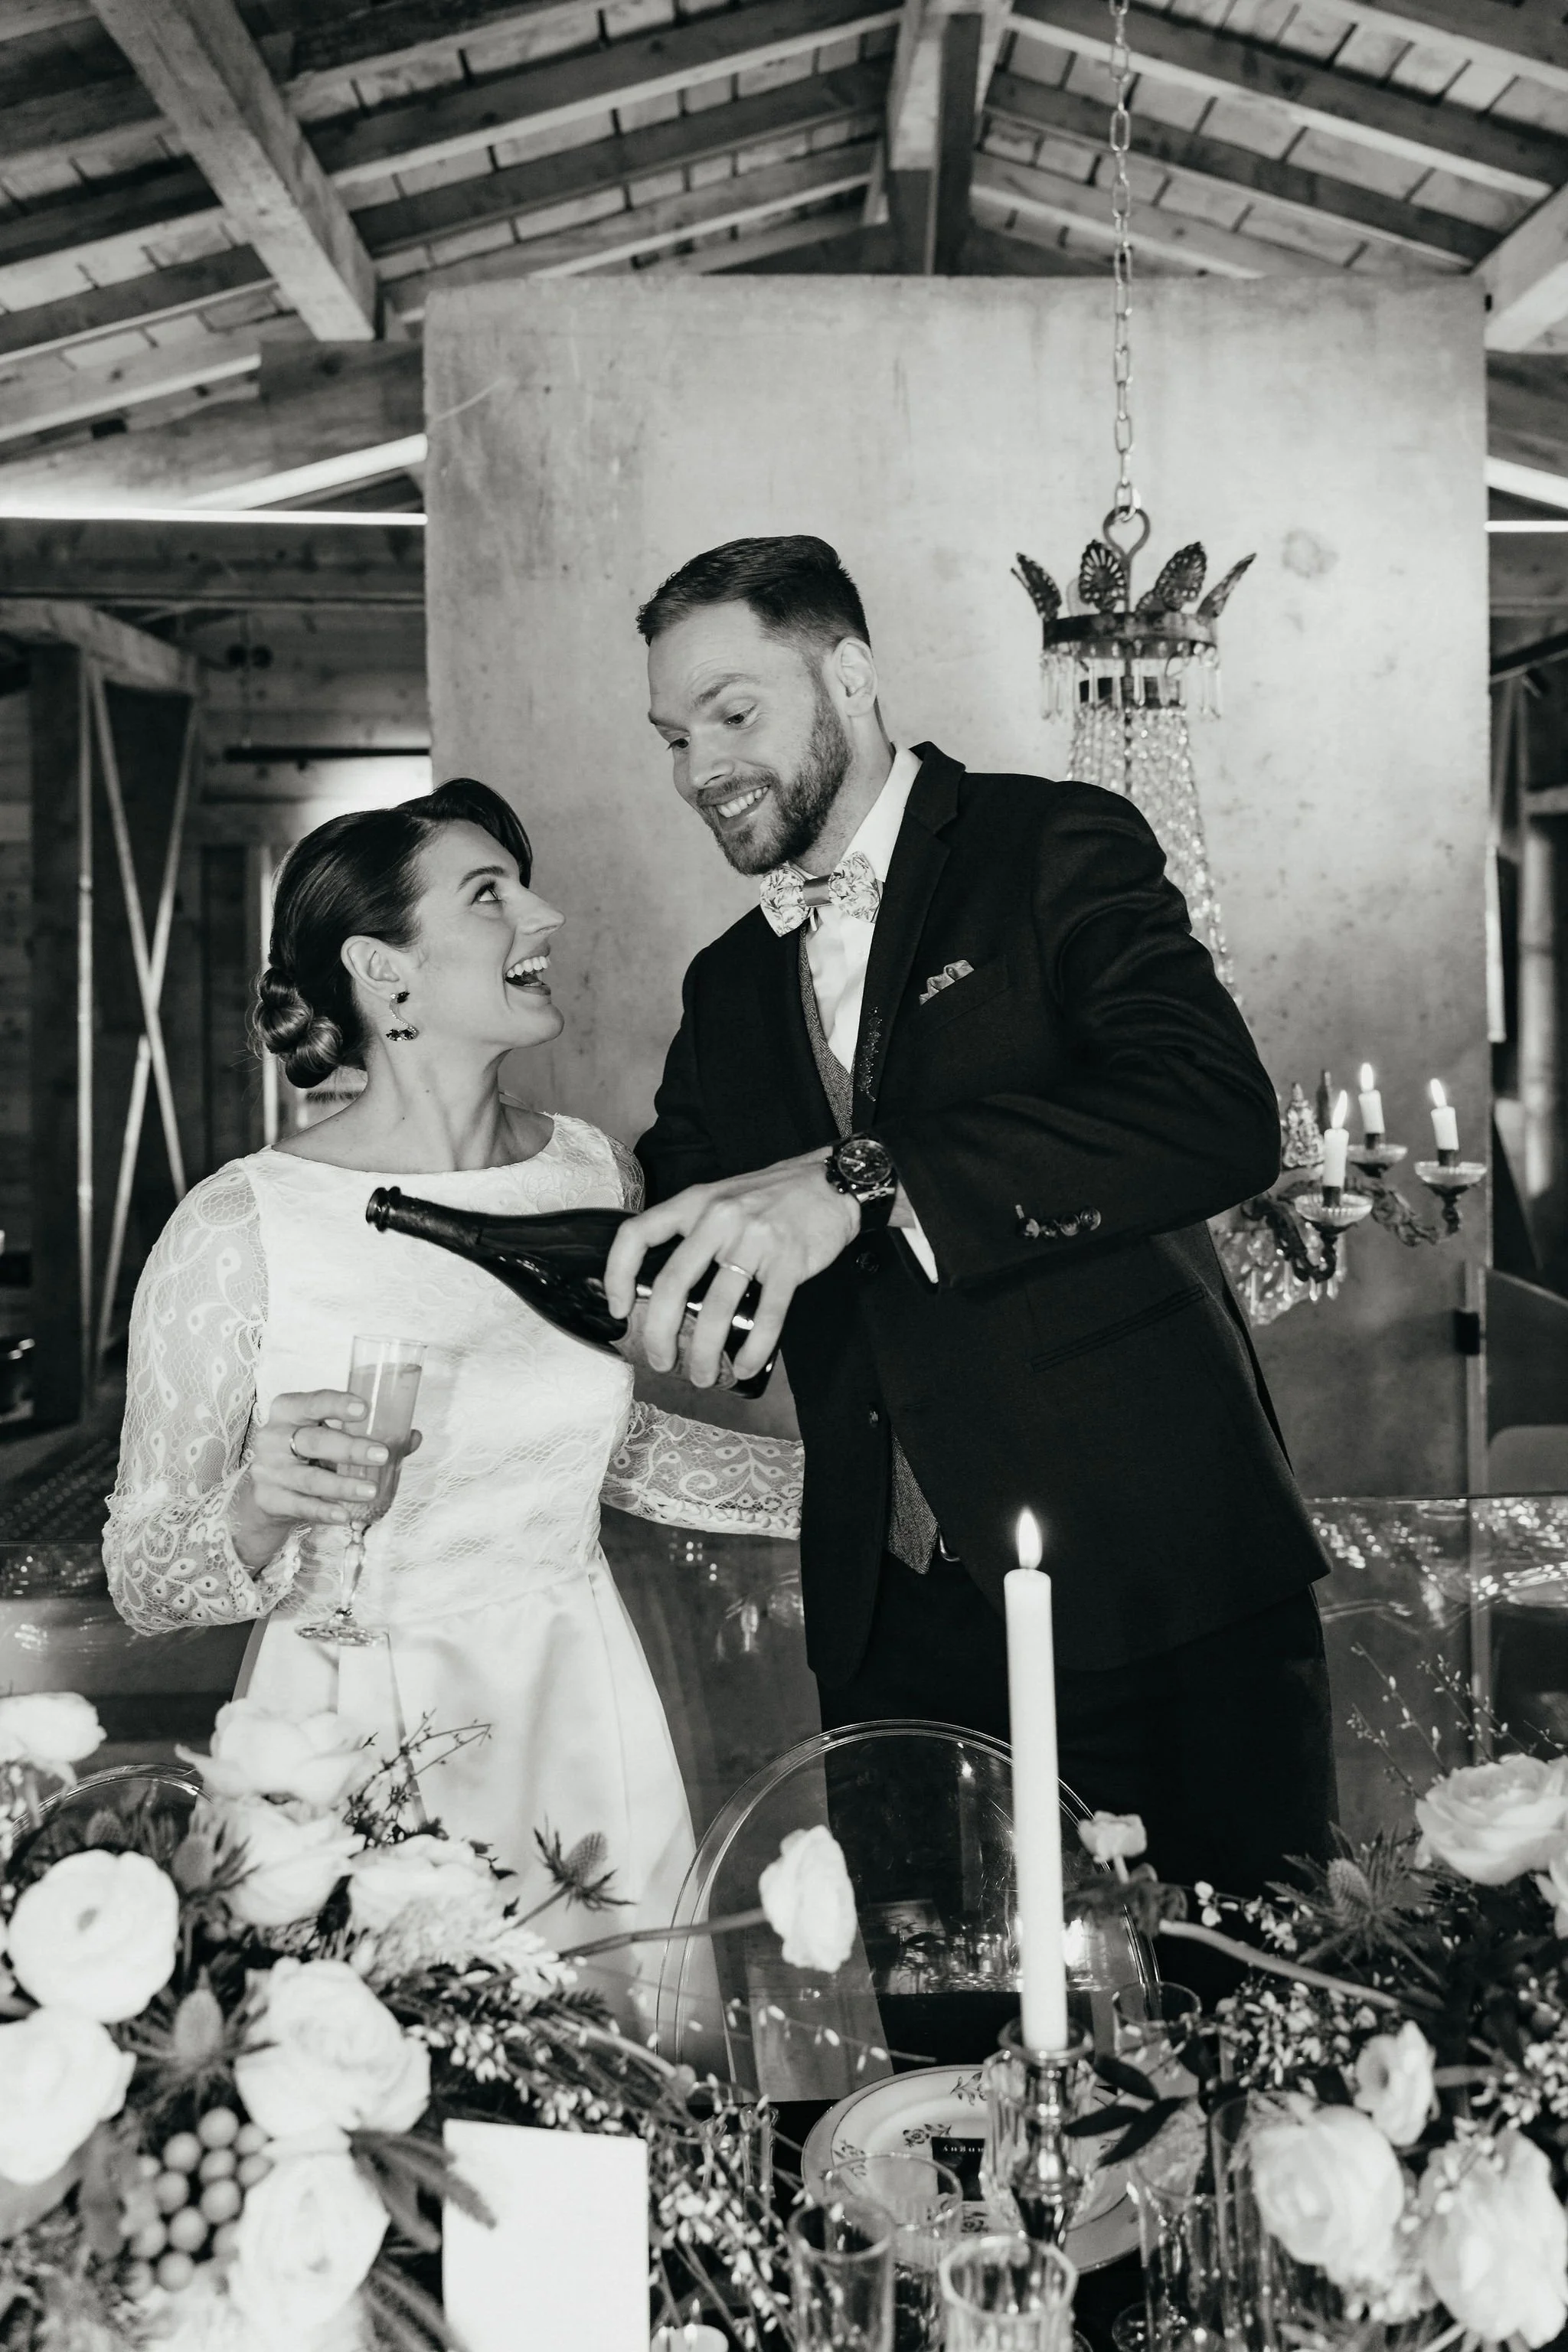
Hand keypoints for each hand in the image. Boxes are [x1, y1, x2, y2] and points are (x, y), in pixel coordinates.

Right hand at [230, 1388, 419, 1569]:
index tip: (364, 1409)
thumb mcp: (329, 1436)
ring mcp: (269, 1470)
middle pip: (313, 1442)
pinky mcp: (269, 1499)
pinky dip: (323, 1511)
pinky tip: (344, 1515)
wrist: (267, 1488)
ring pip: (309, 1479)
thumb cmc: (306, 1453)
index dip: (337, 1404)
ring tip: (372, 1490)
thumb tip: (412, 1437)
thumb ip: (369, 1434)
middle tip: (382, 1454)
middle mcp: (274, 1437)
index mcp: (289, 1411)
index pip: (312, 1402)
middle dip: (350, 1448)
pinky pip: (300, 1506)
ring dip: (342, 1486)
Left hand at [604, 1152, 859, 1386]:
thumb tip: (664, 1288)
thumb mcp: (721, 1198)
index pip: (637, 1234)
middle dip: (661, 1334)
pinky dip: (754, 1348)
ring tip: (703, 1375)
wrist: (831, 1182)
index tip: (619, 1309)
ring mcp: (756, 1239)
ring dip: (706, 1352)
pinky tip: (746, 1366)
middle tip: (661, 1361)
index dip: (618, 1274)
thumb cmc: (771, 1197)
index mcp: (694, 1202)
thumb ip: (693, 1231)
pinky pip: (767, 1314)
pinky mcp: (790, 1261)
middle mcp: (719, 1218)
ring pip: (718, 1308)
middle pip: (674, 1284)